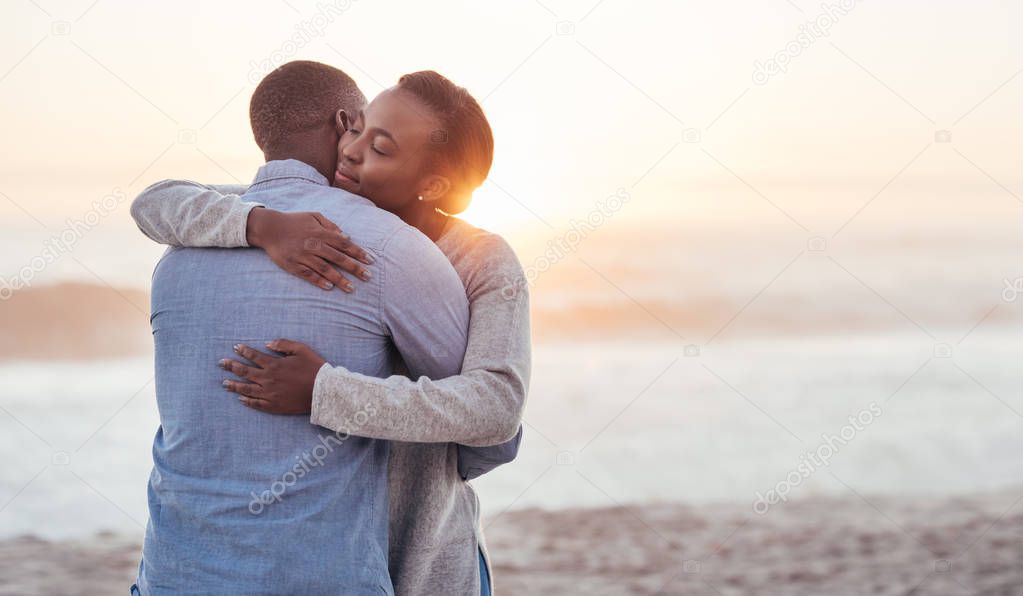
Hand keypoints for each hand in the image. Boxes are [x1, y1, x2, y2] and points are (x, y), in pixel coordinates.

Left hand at [220, 340, 326, 413]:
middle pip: (245, 372)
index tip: (235, 347)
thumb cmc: (314, 368)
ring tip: (224, 383)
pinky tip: (241, 399)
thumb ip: (283, 344)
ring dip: (234, 385)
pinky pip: (256, 404)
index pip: (253, 356)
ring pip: (247, 389)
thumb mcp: (301, 349)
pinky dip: (247, 401)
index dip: (243, 351)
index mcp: (274, 365)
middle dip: (231, 366)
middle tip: (221, 363)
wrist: (324, 391)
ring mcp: (270, 394)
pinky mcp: (274, 406)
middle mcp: (268, 379)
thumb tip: (267, 343)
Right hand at [246, 208, 373, 291]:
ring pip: (325, 269)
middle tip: (368, 277)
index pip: (344, 244)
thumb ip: (331, 226)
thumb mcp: (314, 216)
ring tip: (352, 288)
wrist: (269, 228)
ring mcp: (303, 255)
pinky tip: (330, 287)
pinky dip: (319, 281)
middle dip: (355, 268)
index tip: (370, 261)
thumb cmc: (295, 221)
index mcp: (321, 233)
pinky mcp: (293, 265)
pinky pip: (308, 274)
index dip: (358, 252)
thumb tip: (348, 236)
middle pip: (338, 258)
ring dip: (339, 279)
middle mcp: (314, 244)